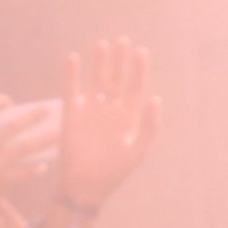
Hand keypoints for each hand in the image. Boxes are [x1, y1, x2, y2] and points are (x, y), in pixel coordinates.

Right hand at [0, 94, 59, 219]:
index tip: (10, 104)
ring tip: (59, 134)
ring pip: (27, 146)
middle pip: (15, 125)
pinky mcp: (5, 180)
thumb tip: (8, 126)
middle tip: (47, 110)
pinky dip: (36, 168)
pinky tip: (44, 166)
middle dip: (34, 116)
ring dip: (46, 139)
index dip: (0, 101)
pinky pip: (27, 171)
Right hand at [50, 38, 160, 216]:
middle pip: (117, 78)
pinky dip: (72, 74)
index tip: (141, 52)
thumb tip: (156, 98)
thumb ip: (148, 125)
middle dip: (120, 60)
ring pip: (96, 80)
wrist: (85, 186)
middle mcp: (111, 109)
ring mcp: (91, 110)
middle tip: (122, 41)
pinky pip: (71, 89)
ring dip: (99, 62)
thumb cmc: (114, 172)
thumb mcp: (137, 150)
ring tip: (102, 44)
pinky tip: (74, 58)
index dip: (139, 69)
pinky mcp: (71, 114)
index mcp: (129, 116)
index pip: (136, 86)